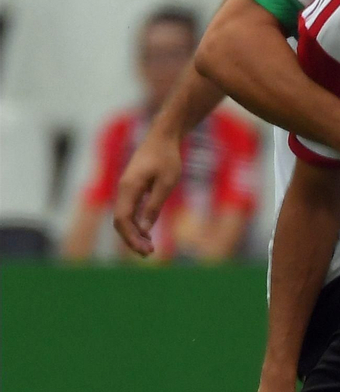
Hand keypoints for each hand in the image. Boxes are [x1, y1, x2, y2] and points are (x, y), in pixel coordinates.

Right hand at [113, 129, 183, 255]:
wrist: (163, 137)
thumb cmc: (167, 158)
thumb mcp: (166, 183)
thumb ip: (154, 205)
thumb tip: (144, 229)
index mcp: (128, 188)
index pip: (123, 220)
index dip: (132, 238)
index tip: (146, 251)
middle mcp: (123, 189)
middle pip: (120, 221)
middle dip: (132, 239)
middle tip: (149, 254)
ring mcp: (126, 189)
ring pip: (124, 217)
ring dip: (134, 233)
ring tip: (149, 248)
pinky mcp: (132, 188)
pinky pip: (129, 210)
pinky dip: (136, 223)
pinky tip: (147, 233)